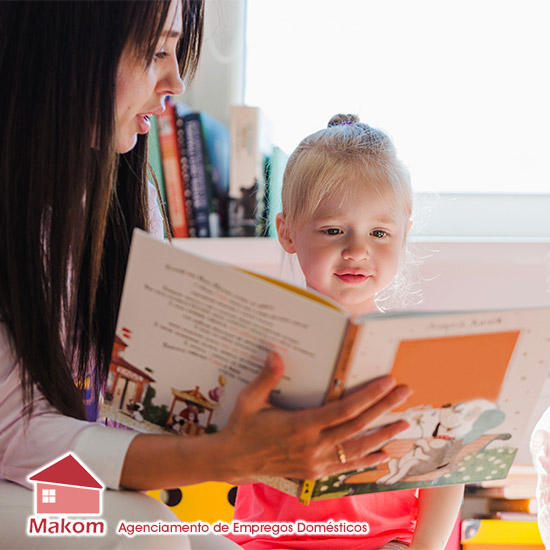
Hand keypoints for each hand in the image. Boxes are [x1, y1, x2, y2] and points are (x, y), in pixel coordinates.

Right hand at [214, 352, 410, 483]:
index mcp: (300, 426)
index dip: (369, 397)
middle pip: (357, 426)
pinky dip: (367, 461)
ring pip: (358, 449)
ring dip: (383, 435)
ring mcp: (316, 463)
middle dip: (384, 409)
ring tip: (404, 423)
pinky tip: (383, 454)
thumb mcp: (249, 400)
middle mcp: (312, 446)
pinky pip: (347, 467)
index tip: (388, 383)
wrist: (233, 460)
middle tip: (405, 394)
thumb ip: (266, 377)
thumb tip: (276, 353)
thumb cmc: (243, 427)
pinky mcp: (315, 473)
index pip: (343, 410)